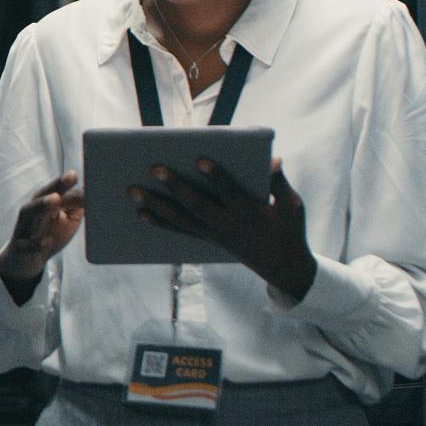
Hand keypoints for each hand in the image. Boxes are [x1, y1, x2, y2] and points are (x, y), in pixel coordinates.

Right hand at [0, 171, 85, 302]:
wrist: (25, 259)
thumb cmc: (50, 233)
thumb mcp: (67, 218)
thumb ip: (78, 205)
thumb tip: (96, 194)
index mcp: (44, 202)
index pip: (55, 189)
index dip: (65, 182)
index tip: (76, 173)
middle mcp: (32, 211)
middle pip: (42, 195)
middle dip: (56, 185)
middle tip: (70, 176)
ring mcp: (24, 228)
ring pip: (29, 213)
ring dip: (42, 205)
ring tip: (55, 199)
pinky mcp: (20, 247)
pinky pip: (26, 244)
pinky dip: (36, 243)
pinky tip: (47, 241)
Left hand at [128, 157, 316, 300]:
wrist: (282, 266)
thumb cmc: (289, 229)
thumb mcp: (292, 206)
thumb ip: (279, 182)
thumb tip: (272, 159)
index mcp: (250, 212)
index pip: (229, 192)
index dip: (215, 176)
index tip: (200, 158)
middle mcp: (227, 224)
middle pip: (196, 204)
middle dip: (174, 186)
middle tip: (153, 168)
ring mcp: (214, 234)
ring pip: (181, 219)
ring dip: (155, 205)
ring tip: (133, 190)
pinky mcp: (208, 239)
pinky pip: (180, 231)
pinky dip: (160, 223)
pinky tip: (141, 213)